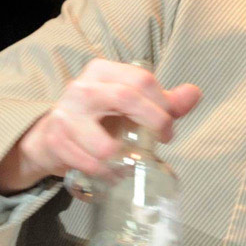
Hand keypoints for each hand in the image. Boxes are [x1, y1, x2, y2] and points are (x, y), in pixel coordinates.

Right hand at [0, 59, 201, 192]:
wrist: (51, 136)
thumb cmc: (98, 117)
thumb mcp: (130, 105)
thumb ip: (164, 101)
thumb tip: (194, 93)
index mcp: (102, 71)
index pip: (141, 79)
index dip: (163, 104)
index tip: (169, 126)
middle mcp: (81, 87)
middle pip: (126, 98)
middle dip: (153, 122)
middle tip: (161, 141)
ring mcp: (65, 115)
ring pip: (106, 145)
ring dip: (125, 161)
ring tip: (131, 164)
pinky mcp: (56, 142)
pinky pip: (90, 165)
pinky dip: (107, 174)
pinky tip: (111, 173)